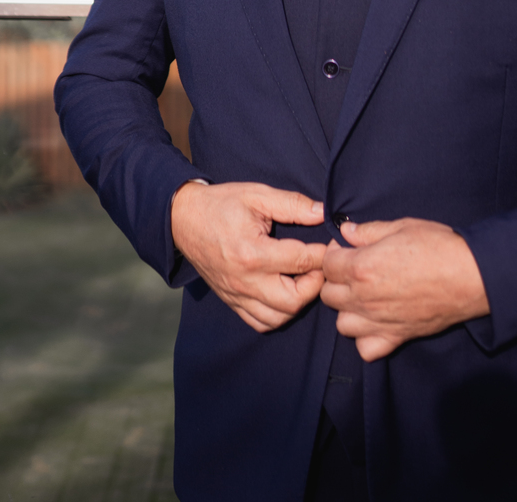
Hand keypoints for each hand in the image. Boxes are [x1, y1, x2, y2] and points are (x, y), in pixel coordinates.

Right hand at [170, 181, 327, 332]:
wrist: (183, 219)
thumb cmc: (221, 204)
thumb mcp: (257, 195)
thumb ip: (292, 204)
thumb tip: (322, 213)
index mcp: (252, 252)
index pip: (301, 260)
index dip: (323, 253)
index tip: (333, 245)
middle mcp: (245, 281)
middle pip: (294, 299)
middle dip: (315, 283)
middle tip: (319, 265)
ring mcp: (237, 295)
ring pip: (279, 317)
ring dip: (298, 301)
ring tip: (303, 278)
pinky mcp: (232, 302)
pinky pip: (261, 322)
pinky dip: (278, 314)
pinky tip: (284, 293)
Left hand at [320, 217, 489, 361]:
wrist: (469, 276)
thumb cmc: (438, 247)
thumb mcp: (401, 226)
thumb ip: (369, 231)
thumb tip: (347, 231)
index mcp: (362, 267)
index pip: (327, 264)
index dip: (334, 252)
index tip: (347, 247)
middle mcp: (364, 298)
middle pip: (329, 294)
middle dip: (337, 279)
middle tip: (355, 268)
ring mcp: (379, 322)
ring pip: (342, 324)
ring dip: (348, 309)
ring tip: (364, 295)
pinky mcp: (396, 338)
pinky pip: (365, 349)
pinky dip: (366, 339)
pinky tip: (376, 321)